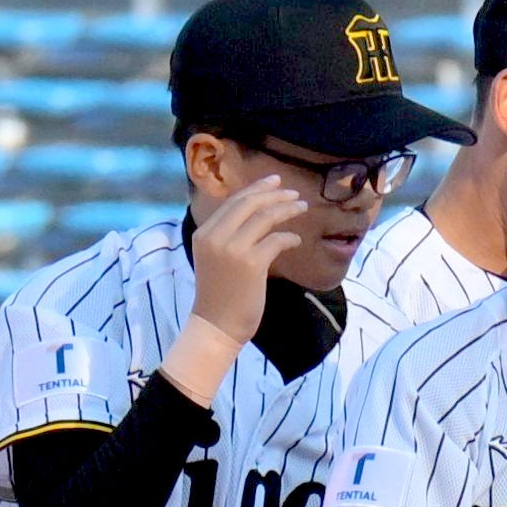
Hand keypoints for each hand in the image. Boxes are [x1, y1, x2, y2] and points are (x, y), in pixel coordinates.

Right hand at [188, 176, 312, 338]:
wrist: (216, 325)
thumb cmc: (220, 295)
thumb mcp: (215, 259)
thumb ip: (228, 236)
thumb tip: (255, 215)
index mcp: (204, 233)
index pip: (233, 202)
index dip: (256, 189)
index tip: (274, 182)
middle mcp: (215, 236)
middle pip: (249, 203)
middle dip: (274, 193)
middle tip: (294, 193)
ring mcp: (232, 249)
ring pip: (264, 217)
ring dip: (286, 209)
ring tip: (302, 208)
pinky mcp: (251, 264)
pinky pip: (276, 240)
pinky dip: (289, 237)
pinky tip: (296, 239)